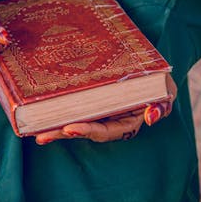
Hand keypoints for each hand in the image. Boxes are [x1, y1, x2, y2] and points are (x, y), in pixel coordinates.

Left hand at [35, 73, 176, 144]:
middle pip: (83, 130)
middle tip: (42, 135)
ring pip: (73, 121)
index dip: (88, 131)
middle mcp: (108, 120)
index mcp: (125, 122)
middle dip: (62, 133)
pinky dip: (57, 111)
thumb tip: (150, 118)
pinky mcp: (87, 101)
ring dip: (54, 126)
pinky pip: (71, 108)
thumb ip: (162, 105)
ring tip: (34, 131)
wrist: (148, 66)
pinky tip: (39, 114)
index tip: (70, 128)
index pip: (105, 130)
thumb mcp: (166, 91)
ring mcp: (97, 112)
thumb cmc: (158, 81)